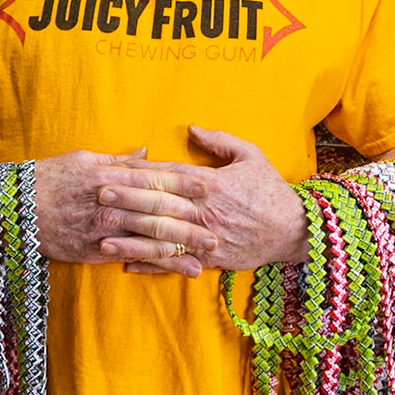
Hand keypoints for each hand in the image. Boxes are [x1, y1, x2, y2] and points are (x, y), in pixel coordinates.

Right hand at [31, 148, 216, 277]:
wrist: (10, 210)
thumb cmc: (48, 179)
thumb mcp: (82, 160)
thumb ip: (118, 160)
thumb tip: (146, 152)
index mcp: (108, 176)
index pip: (153, 177)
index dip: (183, 181)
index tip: (208, 185)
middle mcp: (109, 202)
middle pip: (158, 209)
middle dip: (191, 218)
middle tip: (218, 225)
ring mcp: (103, 229)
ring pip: (150, 236)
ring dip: (182, 245)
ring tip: (208, 250)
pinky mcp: (96, 251)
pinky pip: (134, 257)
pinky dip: (159, 263)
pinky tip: (181, 268)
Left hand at [113, 127, 307, 274]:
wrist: (296, 229)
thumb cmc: (271, 189)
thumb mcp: (250, 155)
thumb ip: (219, 141)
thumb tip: (190, 129)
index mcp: (210, 182)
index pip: (167, 176)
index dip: (138, 173)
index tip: (113, 169)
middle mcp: (204, 210)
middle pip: (158, 205)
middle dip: (126, 200)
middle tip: (97, 195)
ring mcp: (206, 237)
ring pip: (162, 238)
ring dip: (130, 238)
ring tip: (102, 237)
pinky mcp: (210, 259)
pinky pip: (176, 262)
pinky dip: (151, 265)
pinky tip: (127, 265)